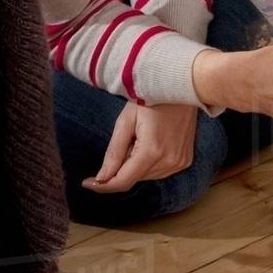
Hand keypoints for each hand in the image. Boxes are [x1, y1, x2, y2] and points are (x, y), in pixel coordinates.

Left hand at [83, 103, 197, 192]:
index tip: (87, 183)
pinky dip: (149, 163)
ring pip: (146, 176)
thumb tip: (102, 178)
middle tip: (125, 140)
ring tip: (141, 137)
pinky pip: (160, 171)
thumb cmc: (152, 98)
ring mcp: (180, 162)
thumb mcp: (126, 120)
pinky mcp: (185, 161)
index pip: (123, 181)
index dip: (103, 185)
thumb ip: (114, 152)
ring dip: (136, 165)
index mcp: (152, 151)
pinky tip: (151, 142)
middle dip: (121, 167)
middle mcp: (169, 161)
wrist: (183, 87)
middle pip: (134, 178)